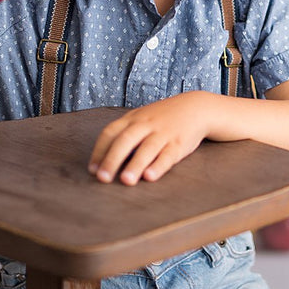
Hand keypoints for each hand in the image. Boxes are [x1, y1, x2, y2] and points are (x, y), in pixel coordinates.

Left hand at [88, 93, 214, 184]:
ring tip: (126, 181)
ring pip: (147, 149)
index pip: (110, 133)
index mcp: (132, 119)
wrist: (195, 107)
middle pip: (125, 140)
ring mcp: (163, 133)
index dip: (100, 151)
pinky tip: (150, 176)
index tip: (92, 169)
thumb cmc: (161, 118)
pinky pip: (168, 155)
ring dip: (135, 165)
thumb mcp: (140, 119)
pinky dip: (159, 165)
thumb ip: (124, 135)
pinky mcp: (179, 143)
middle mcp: (145, 125)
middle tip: (102, 178)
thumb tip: (103, 161)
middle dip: (112, 160)